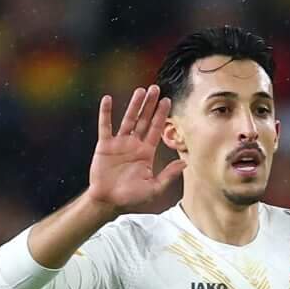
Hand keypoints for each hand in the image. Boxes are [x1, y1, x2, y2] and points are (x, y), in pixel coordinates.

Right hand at [87, 84, 183, 210]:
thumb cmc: (132, 196)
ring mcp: (119, 143)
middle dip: (150, 105)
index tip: (168, 101)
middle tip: (156, 88)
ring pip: (128, 119)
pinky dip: (105, 113)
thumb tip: (185, 163)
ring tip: (140, 91)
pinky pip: (105, 126)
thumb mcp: (154, 187)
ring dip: (134, 105)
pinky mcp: (104, 145)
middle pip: (144, 120)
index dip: (162, 115)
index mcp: (146, 152)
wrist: (109, 200)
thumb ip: (168, 175)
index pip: (156, 129)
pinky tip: (108, 99)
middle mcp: (134, 144)